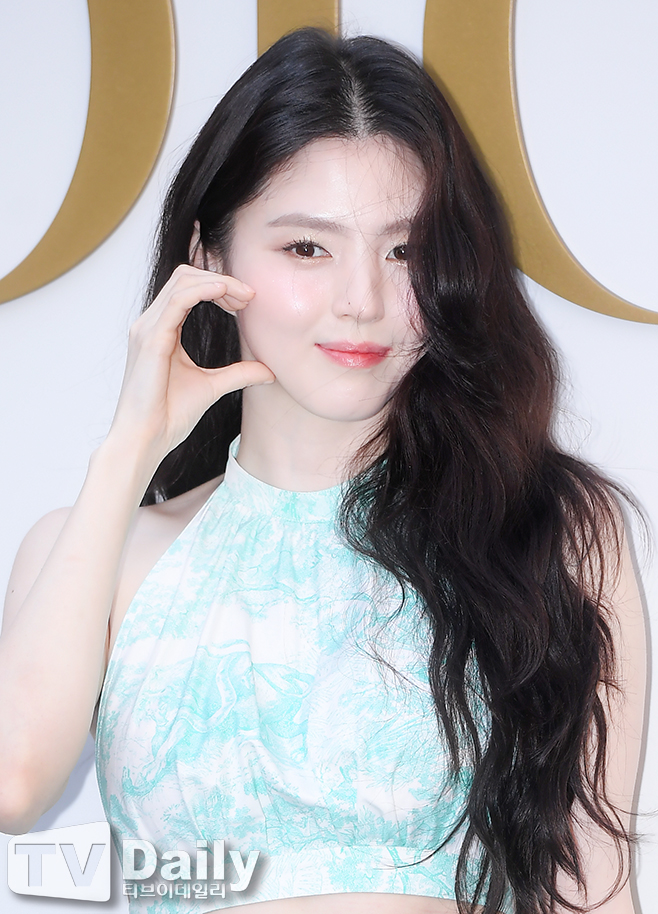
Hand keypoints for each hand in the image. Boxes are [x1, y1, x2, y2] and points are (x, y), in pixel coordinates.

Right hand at [108, 264, 274, 459]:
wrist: (146, 439)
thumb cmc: (169, 415)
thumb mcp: (213, 387)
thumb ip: (239, 374)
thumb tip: (269, 371)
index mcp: (161, 330)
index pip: (189, 289)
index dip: (219, 287)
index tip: (247, 301)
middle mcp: (150, 324)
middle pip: (185, 277)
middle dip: (221, 279)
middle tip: (250, 296)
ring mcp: (148, 329)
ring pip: (182, 281)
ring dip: (218, 282)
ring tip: (244, 296)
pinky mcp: (150, 339)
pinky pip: (178, 300)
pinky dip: (204, 290)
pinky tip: (226, 294)